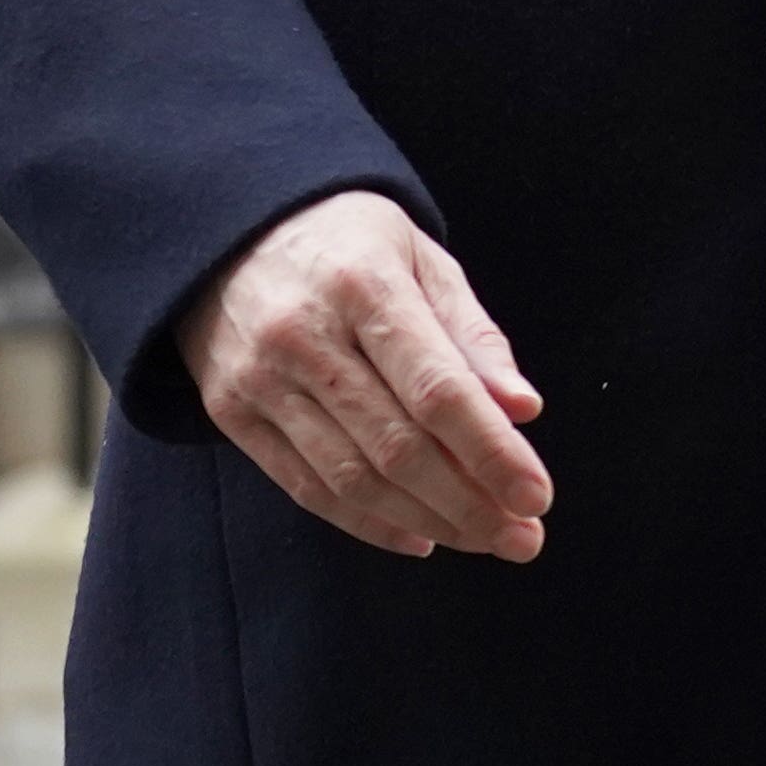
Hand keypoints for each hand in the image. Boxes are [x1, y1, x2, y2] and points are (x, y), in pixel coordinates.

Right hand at [175, 191, 553, 562]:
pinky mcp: (231, 412)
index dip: (491, 451)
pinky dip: (367, 523)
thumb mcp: (420, 258)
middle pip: (397, 445)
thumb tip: (523, 409)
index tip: (536, 496)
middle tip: (523, 538)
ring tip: (481, 537)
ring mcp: (260, 379)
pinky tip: (418, 535)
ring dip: (427, 521)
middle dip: (469, 503)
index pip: (437, 388)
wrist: (229, 227)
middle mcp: (305, 334)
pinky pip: (306, 488)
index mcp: (363, 284)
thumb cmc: (346, 243)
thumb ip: (472, 335)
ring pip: (353, 478)